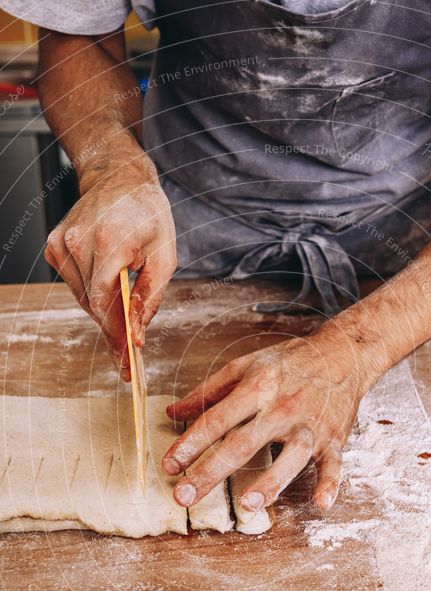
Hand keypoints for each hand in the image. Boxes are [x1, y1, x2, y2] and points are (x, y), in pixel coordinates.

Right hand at [44, 153, 176, 379]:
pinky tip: (109, 290)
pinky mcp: (54, 247)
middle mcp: (78, 242)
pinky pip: (76, 285)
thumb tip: (137, 331)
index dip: (117, 334)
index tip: (127, 361)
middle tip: (127, 360)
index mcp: (109, 240)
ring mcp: (62, 244)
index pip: (107, 302)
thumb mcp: (165, 255)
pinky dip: (93, 295)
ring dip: (104, 313)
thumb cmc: (148, 214)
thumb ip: (151, 295)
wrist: (119, 178)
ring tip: (124, 326)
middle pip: (93, 304)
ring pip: (83, 298)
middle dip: (113, 331)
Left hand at [163, 329, 375, 513]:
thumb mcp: (246, 366)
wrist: (343, 354)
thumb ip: (208, 390)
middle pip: (243, 444)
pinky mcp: (334, 439)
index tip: (169, 466)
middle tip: (184, 496)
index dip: (190, 443)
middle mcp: (282, 408)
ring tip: (248, 506)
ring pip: (291, 457)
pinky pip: (334, 465)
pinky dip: (331, 485)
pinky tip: (321, 505)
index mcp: (258, 388)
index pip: (217, 419)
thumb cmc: (290, 362)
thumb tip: (172, 411)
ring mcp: (310, 426)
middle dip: (212, 471)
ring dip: (271, 482)